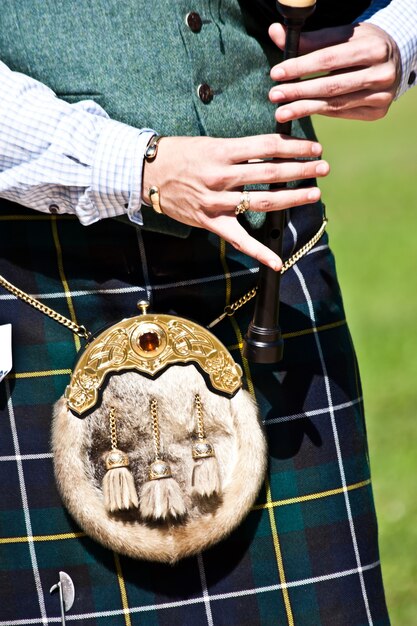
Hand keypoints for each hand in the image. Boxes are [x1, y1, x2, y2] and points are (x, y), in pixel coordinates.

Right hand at [142, 134, 328, 270]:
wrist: (146, 173)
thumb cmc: (179, 153)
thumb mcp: (209, 142)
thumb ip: (239, 149)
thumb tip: (272, 150)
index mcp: (222, 151)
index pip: (268, 146)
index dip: (294, 146)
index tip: (313, 146)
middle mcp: (221, 176)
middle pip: (270, 173)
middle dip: (301, 169)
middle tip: (323, 166)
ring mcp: (216, 202)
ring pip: (260, 202)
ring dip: (291, 198)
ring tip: (313, 194)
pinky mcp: (210, 222)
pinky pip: (238, 239)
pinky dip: (258, 252)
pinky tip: (277, 262)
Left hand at [269, 22, 400, 121]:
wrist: (393, 61)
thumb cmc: (360, 45)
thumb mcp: (340, 36)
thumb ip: (308, 39)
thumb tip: (274, 32)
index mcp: (373, 48)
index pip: (329, 59)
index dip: (300, 67)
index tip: (276, 73)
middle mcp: (381, 73)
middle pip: (331, 85)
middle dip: (298, 91)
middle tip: (274, 95)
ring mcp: (382, 95)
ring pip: (335, 104)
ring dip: (304, 108)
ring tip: (281, 112)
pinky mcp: (378, 112)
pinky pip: (342, 113)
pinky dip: (320, 112)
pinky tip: (301, 112)